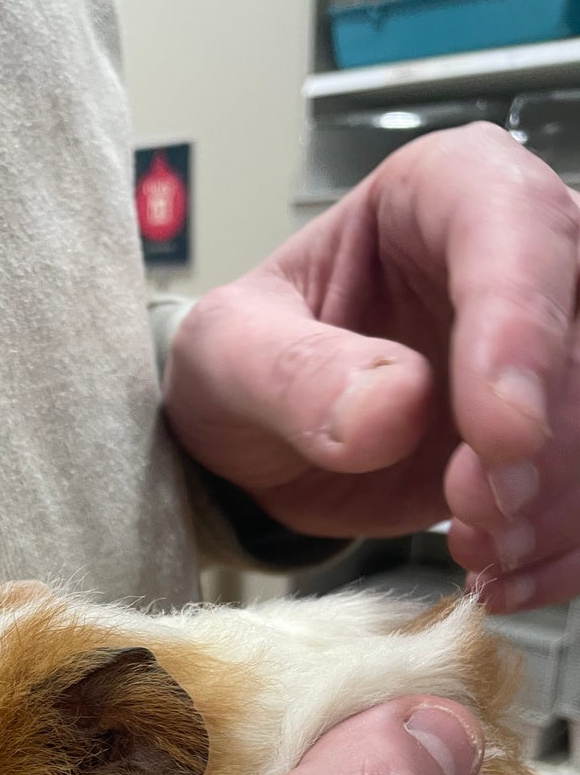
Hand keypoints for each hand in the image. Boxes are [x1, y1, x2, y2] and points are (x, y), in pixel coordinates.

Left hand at [162, 123, 579, 611]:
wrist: (255, 444)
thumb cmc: (244, 366)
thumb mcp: (228, 356)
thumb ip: (296, 374)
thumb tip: (392, 409)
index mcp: (442, 193)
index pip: (516, 230)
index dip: (522, 331)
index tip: (502, 434)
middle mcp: (520, 257)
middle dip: (552, 440)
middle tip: (477, 508)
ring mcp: (549, 351)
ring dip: (560, 504)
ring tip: (477, 548)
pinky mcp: (556, 436)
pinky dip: (570, 548)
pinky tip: (508, 580)